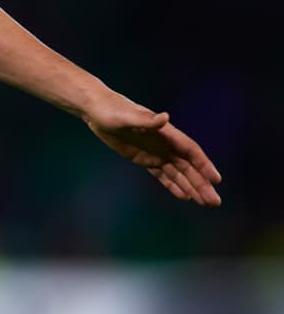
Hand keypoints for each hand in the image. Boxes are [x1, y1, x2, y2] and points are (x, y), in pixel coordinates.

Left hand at [83, 97, 222, 206]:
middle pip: (188, 167)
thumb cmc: (112, 110)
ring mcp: (156, 152)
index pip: (190, 151)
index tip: (216, 180)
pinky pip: (163, 175)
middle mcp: (165, 144)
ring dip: (192, 187)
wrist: (97, 110)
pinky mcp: (144, 159)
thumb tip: (165, 117)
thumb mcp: (127, 116)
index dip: (204, 165)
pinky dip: (173, 186)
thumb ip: (147, 120)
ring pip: (178, 173)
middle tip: (214, 202)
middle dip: (202, 183)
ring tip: (205, 204)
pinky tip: (184, 197)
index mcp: (166, 133)